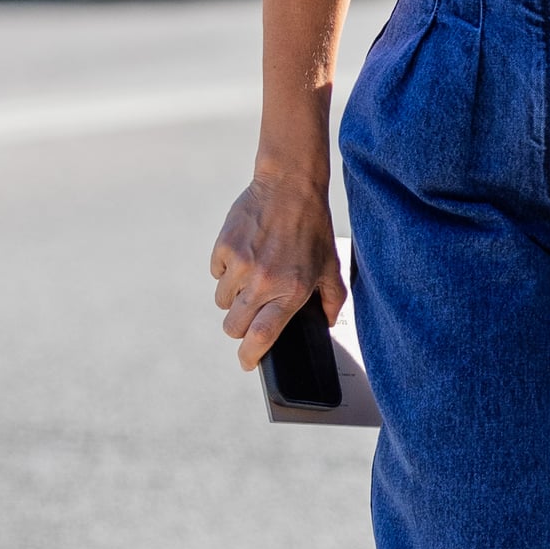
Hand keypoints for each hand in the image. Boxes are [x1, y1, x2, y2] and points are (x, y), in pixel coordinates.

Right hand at [210, 173, 345, 370]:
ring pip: (222, 301)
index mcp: (290, 291)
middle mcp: (263, 281)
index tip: (247, 362)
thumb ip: (333, 300)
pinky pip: (216, 273)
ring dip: (233, 297)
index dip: (250, 356)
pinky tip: (245, 255)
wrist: (289, 187)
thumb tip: (328, 324)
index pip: (261, 337)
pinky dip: (226, 270)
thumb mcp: (331, 266)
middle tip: (251, 314)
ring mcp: (240, 265)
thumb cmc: (313, 228)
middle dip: (240, 327)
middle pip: (233, 326)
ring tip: (253, 276)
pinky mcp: (224, 247)